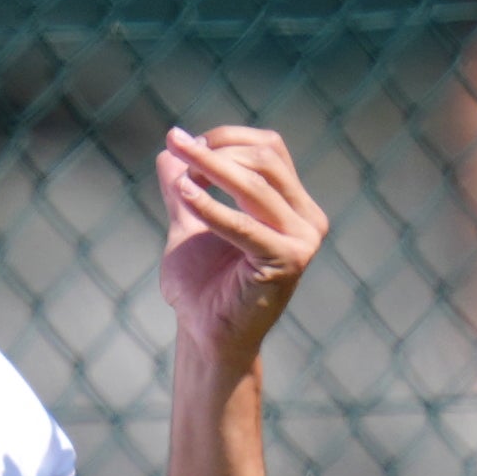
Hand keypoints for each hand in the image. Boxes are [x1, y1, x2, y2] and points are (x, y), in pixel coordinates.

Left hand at [156, 126, 326, 372]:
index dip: (226, 138)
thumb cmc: (201, 288)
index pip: (269, 148)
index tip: (183, 141)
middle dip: (217, 150)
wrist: (205, 337)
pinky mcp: (290, 260)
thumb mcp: (188, 226)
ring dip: (212, 169)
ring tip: (179, 170)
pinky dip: (212, 208)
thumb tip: (168, 150)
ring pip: (256, 183)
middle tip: (179, 150)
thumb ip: (185, 188)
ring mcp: (304, 239)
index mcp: (293, 205)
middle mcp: (307, 218)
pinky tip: (185, 194)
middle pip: (265, 158)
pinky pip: (245, 225)